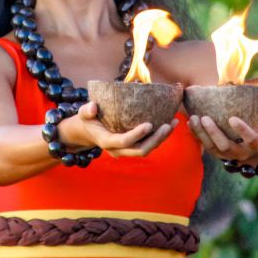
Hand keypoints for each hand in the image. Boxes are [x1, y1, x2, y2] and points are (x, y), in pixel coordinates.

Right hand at [60, 101, 177, 158]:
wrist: (89, 132)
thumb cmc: (88, 119)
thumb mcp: (83, 113)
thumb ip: (87, 110)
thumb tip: (93, 107)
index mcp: (107, 141)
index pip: (124, 141)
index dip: (137, 135)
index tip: (149, 124)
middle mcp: (118, 150)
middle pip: (141, 150)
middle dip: (156, 139)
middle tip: (168, 124)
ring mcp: (127, 150)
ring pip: (148, 149)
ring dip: (162, 138)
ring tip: (174, 122)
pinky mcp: (134, 147)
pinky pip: (149, 144)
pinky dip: (160, 136)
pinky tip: (170, 122)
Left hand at [188, 98, 257, 164]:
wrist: (250, 151)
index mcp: (255, 143)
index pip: (250, 138)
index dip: (242, 130)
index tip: (232, 118)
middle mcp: (241, 152)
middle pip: (225, 145)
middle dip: (214, 132)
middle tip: (205, 117)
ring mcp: (227, 155)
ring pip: (212, 147)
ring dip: (201, 133)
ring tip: (194, 118)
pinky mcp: (216, 154)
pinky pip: (204, 145)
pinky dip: (196, 135)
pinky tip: (190, 122)